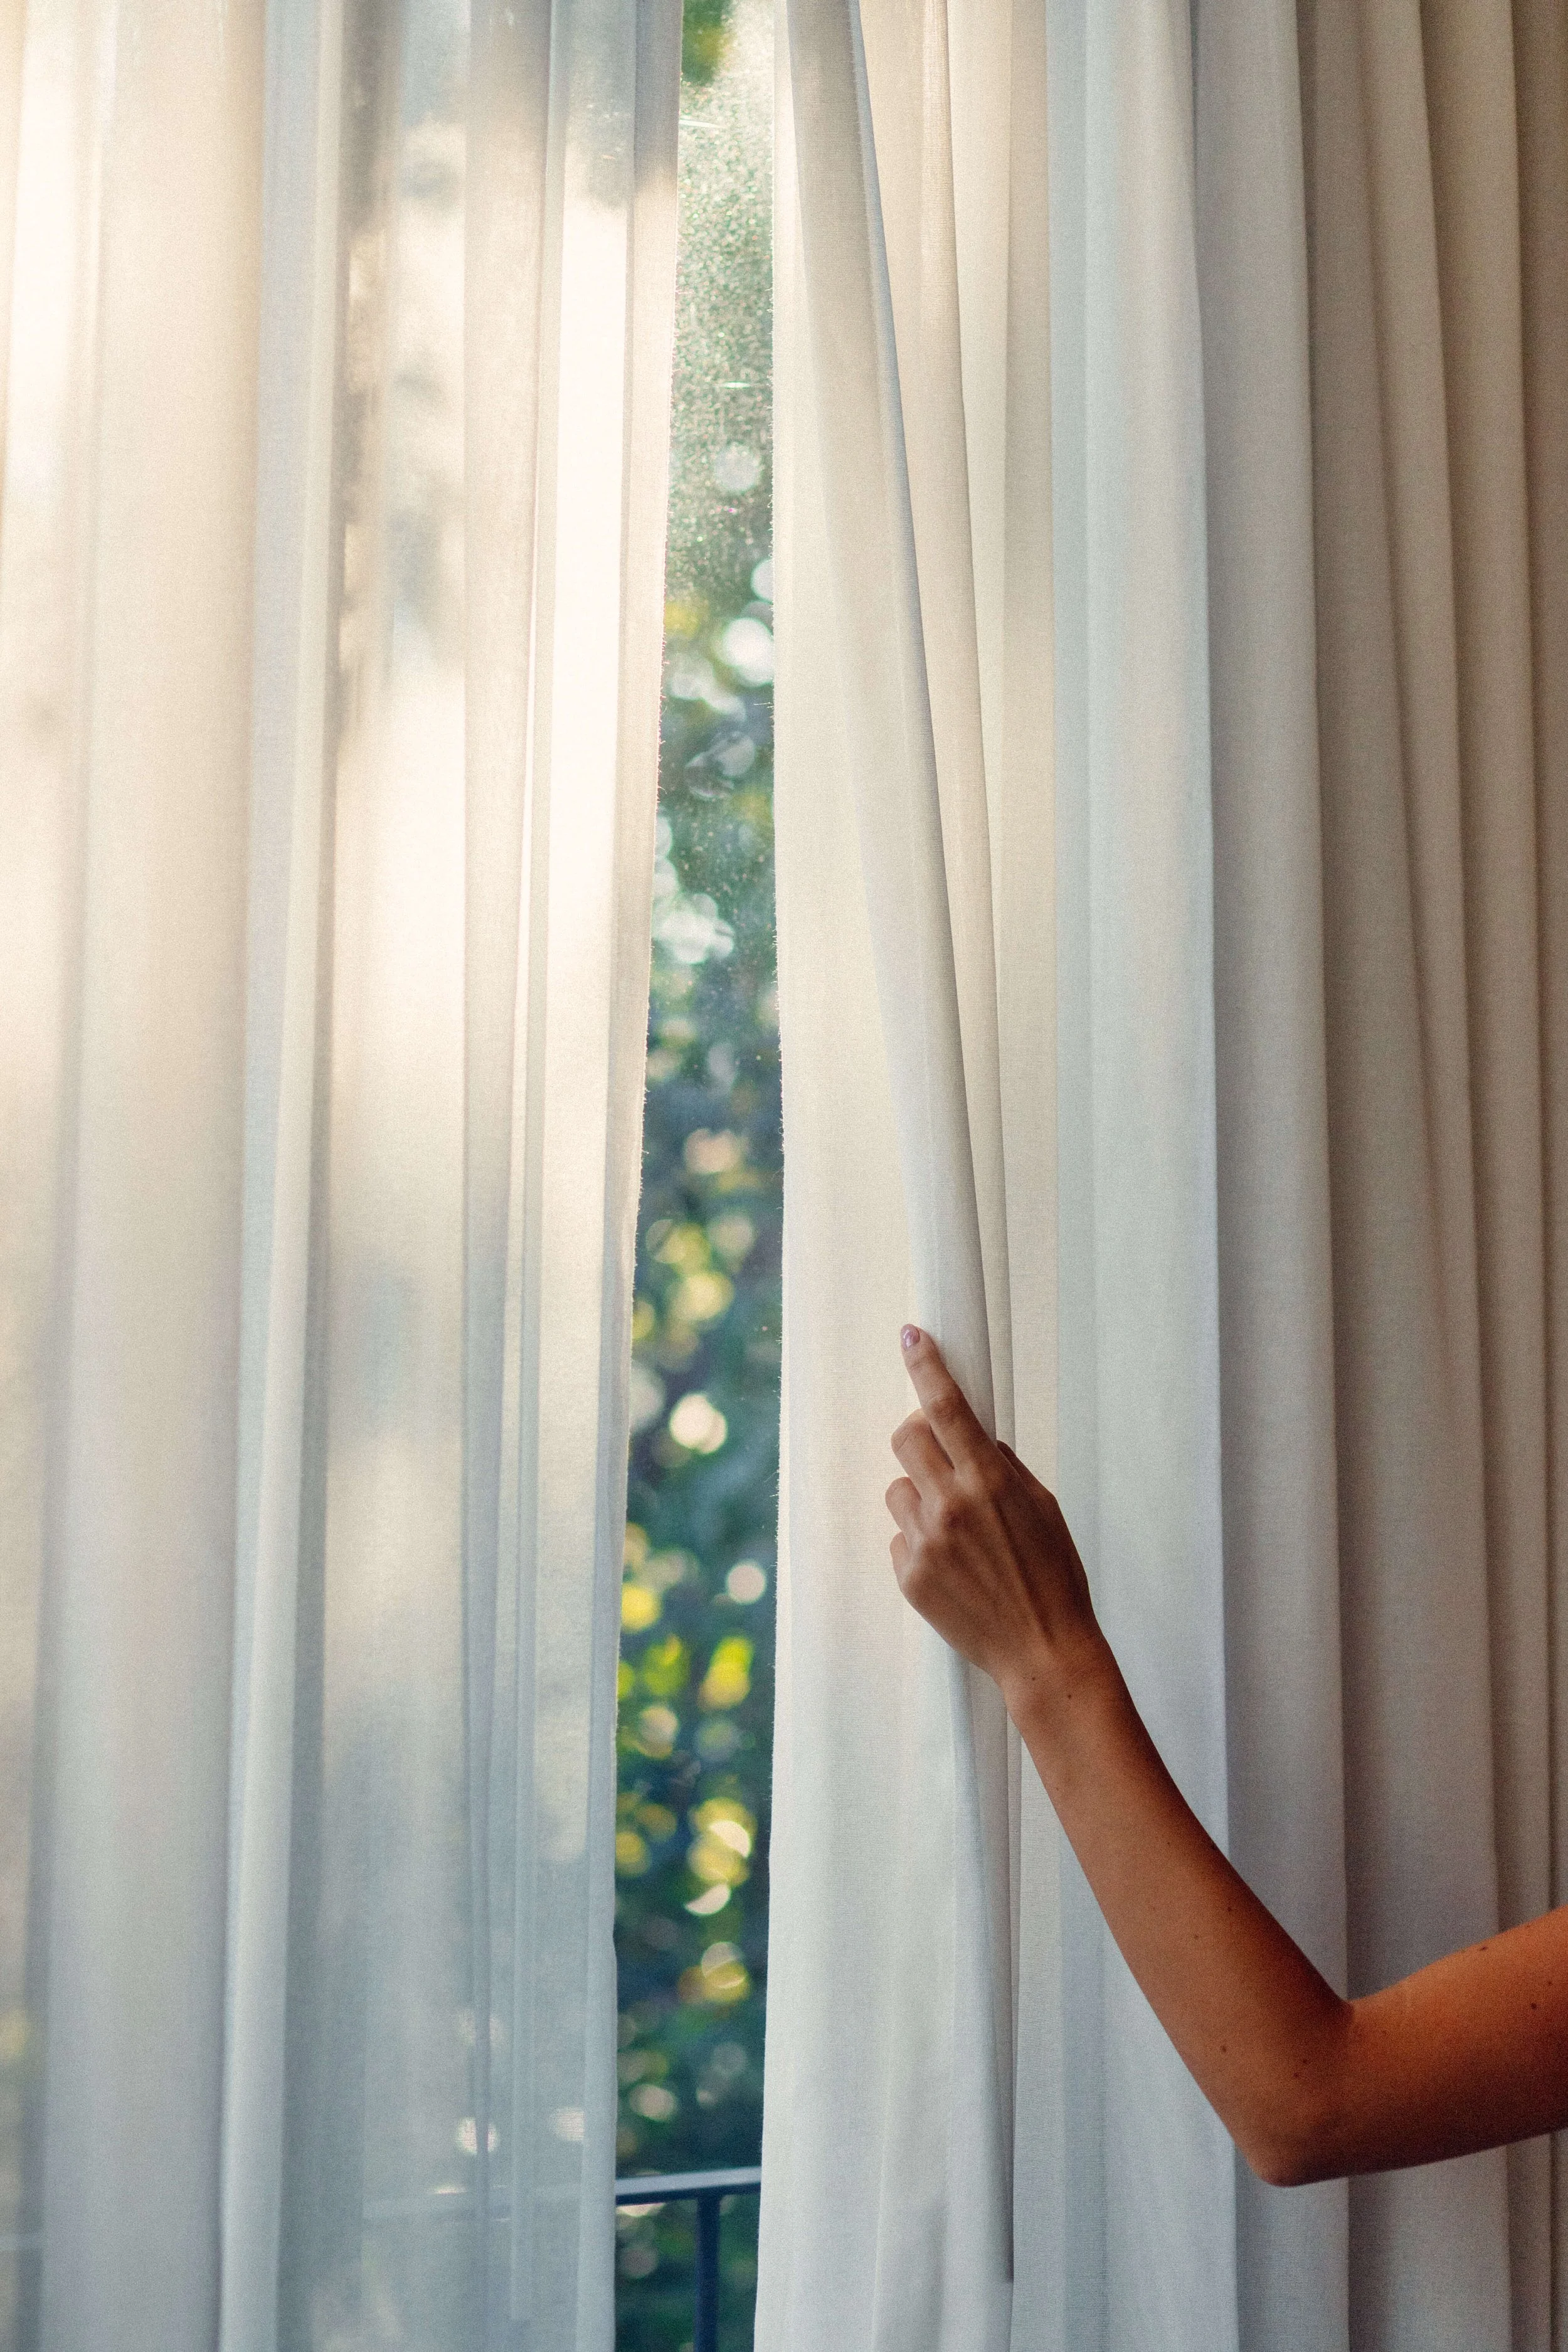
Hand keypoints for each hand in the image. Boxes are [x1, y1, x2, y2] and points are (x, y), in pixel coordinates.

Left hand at [885, 1326, 1104, 1711]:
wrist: (1043, 1652)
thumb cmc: (1054, 1576)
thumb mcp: (1043, 1508)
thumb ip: (1004, 1467)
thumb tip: (973, 1437)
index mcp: (990, 1482)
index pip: (948, 1408)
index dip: (926, 1367)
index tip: (911, 1337)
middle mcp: (951, 1506)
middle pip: (905, 1439)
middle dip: (920, 1437)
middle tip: (942, 1456)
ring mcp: (925, 1543)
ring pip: (899, 1490)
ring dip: (922, 1497)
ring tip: (959, 1531)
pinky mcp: (909, 1576)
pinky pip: (901, 1537)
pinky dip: (921, 1541)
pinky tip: (955, 1567)